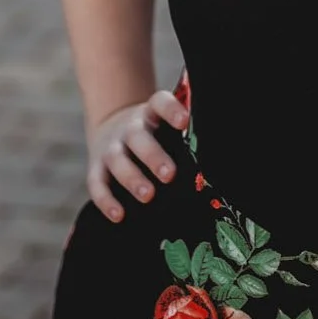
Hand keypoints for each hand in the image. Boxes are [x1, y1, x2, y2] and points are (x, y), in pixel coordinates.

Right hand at [86, 87, 188, 221]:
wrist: (112, 128)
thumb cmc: (155, 134)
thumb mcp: (166, 126)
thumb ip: (187, 137)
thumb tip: (221, 157)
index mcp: (151, 113)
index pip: (159, 103)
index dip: (171, 110)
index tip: (185, 121)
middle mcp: (129, 128)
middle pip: (138, 137)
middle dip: (153, 155)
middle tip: (169, 174)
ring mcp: (110, 147)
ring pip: (117, 160)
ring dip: (131, 178)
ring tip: (148, 196)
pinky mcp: (96, 167)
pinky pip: (96, 183)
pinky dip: (105, 200)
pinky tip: (118, 216)